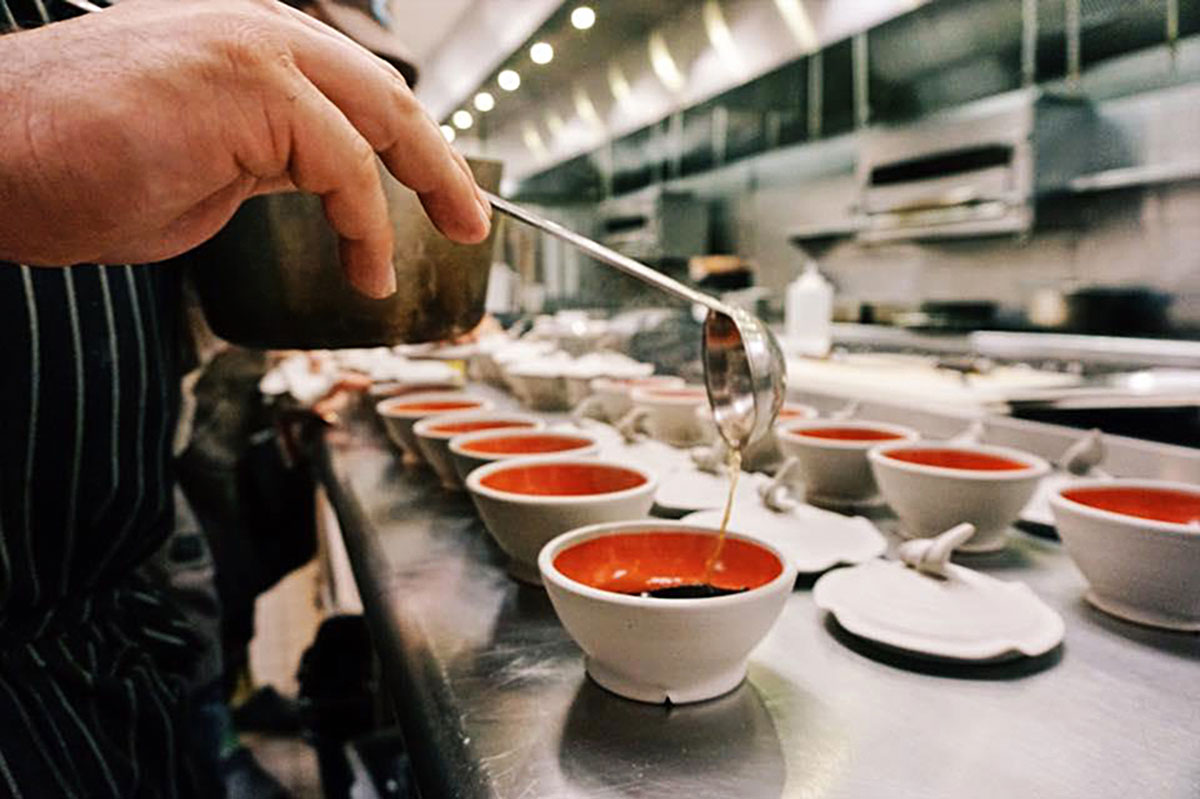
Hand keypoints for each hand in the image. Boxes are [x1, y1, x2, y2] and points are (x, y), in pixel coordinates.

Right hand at [0, 0, 490, 296]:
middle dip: (439, 162)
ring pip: (380, 118)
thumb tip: (325, 182)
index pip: (353, 88)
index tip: (440, 191)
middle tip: (471, 217)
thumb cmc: (75, 170)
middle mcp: (256, 28)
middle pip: (385, 93)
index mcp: (247, 40)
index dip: (408, 143)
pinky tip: (367, 268)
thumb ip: (271, 159)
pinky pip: (344, 162)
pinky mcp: (248, 84)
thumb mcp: (205, 165)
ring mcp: (252, 47)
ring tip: (423, 251)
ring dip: (419, 190)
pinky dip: (367, 224)